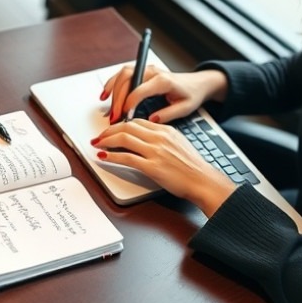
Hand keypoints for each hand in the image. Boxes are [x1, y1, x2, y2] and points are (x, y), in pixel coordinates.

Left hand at [91, 118, 236, 216]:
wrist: (203, 181)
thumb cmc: (193, 167)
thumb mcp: (179, 144)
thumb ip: (163, 138)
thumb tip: (146, 139)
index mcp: (166, 130)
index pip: (137, 121)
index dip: (120, 124)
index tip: (112, 129)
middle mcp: (159, 137)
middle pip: (127, 126)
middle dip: (109, 130)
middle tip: (100, 136)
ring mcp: (155, 151)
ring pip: (123, 138)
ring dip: (106, 141)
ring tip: (98, 144)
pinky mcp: (151, 167)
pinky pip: (126, 157)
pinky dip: (112, 156)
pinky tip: (104, 157)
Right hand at [100, 65, 227, 123]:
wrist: (198, 83)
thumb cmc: (192, 94)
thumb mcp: (185, 108)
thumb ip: (168, 114)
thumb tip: (150, 120)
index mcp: (164, 81)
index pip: (140, 89)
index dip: (129, 103)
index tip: (124, 116)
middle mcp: (153, 72)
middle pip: (128, 79)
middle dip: (118, 99)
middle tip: (114, 116)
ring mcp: (147, 70)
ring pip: (123, 74)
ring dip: (112, 89)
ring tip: (107, 107)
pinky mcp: (143, 72)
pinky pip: (123, 74)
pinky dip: (113, 83)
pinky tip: (106, 94)